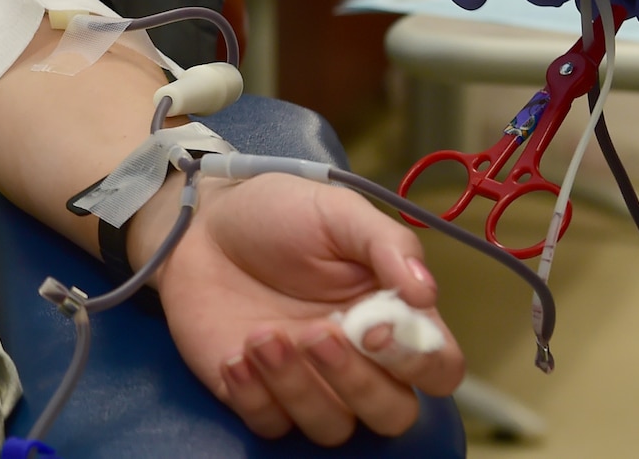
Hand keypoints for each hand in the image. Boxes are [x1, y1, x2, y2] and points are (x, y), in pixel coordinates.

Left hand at [145, 174, 462, 443]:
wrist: (200, 223)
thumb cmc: (278, 213)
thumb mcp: (337, 212)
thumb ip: (388, 245)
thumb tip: (426, 291)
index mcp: (390, 317)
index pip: (437, 368)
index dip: (417, 363)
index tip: (373, 327)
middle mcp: (358, 360)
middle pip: (392, 414)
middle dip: (357, 383)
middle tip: (314, 333)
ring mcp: (309, 382)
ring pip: (331, 427)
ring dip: (298, 388)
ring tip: (261, 335)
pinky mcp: (258, 394)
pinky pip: (272, 424)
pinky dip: (254, 397)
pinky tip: (235, 355)